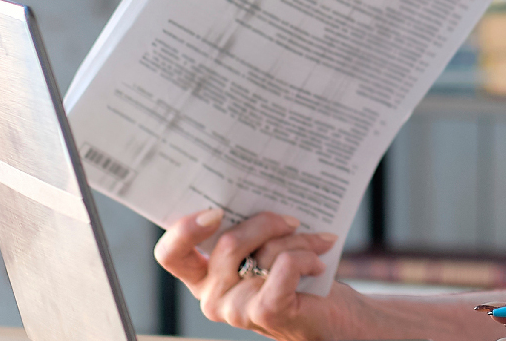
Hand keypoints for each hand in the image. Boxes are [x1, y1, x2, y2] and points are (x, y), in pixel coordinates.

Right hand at [156, 208, 368, 340]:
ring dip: (298, 240)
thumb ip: (249, 228)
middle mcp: (211, 295)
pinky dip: (305, 257)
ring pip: (262, 252)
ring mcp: (236, 309)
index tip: (216, 210)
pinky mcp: (265, 313)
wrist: (333, 319)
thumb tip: (257, 186)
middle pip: (228, 241)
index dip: (185, 229)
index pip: (171, 253)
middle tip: (292, 220)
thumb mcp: (266, 248)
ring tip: (317, 242)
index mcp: (204, 275)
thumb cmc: (299, 280)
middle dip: (267, 222)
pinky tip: (318, 263)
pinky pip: (284, 266)